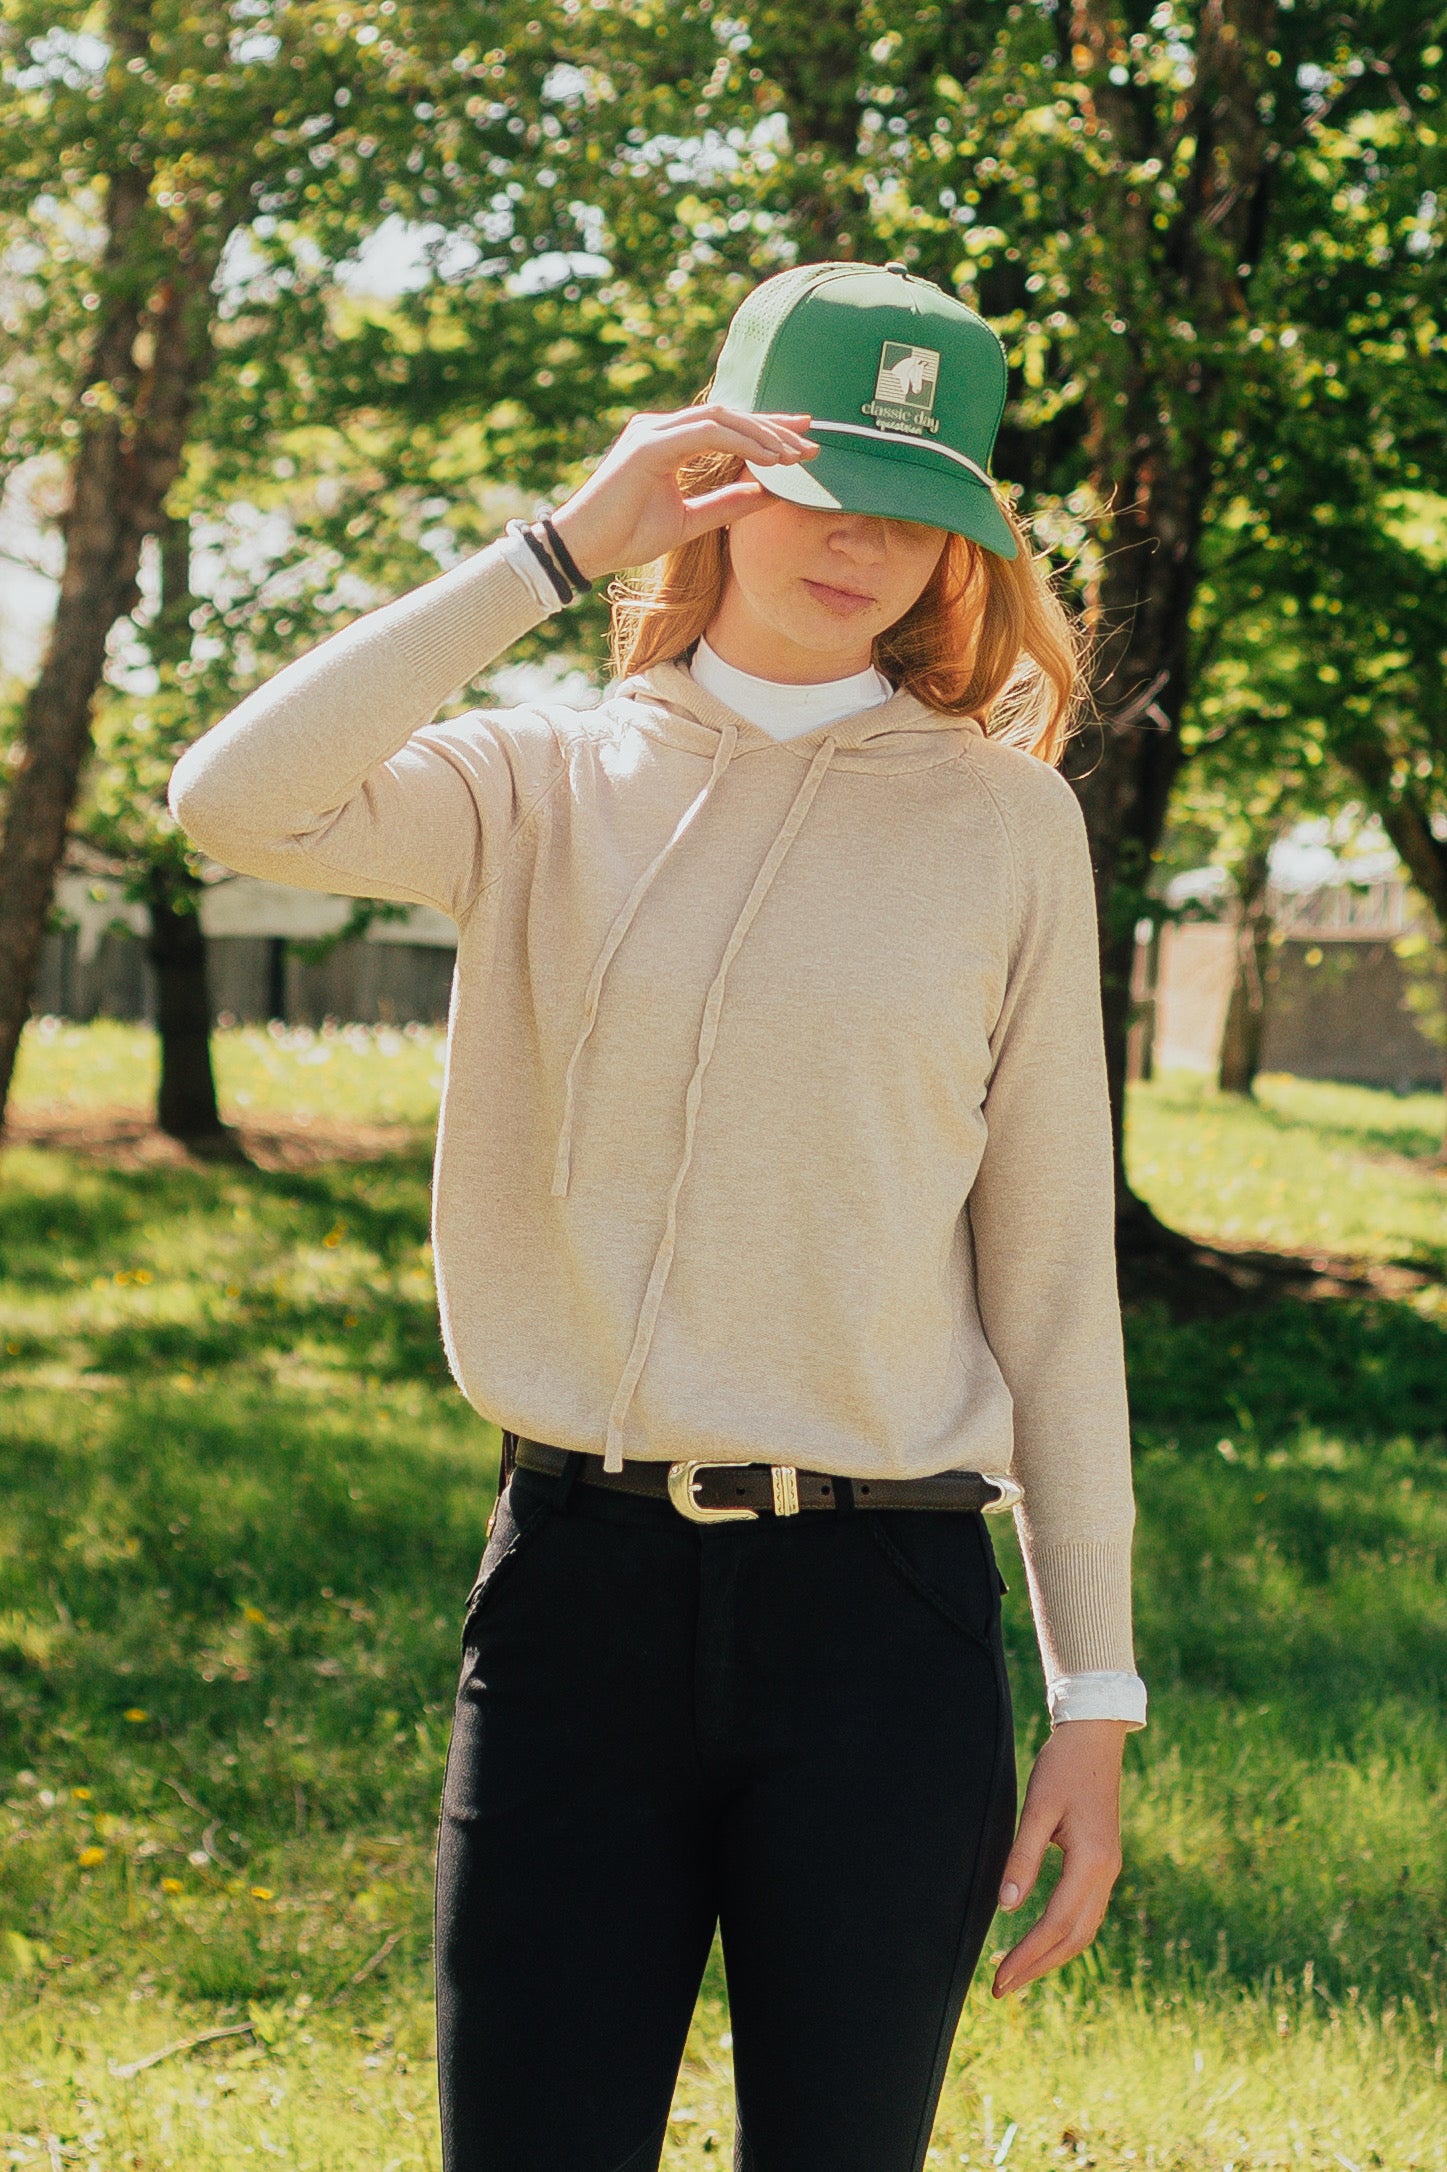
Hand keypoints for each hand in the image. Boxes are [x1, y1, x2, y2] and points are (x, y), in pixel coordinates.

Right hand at [547, 405, 819, 582]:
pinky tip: (768, 459)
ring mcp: (653, 431)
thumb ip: (726, 504)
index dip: (766, 431)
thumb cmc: (627, 537)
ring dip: (763, 434)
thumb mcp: (689, 521)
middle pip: (729, 414)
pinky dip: (741, 443)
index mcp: (668, 441)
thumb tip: (767, 493)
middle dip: (773, 426)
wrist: (584, 550)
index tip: (802, 442)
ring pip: (721, 418)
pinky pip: (706, 433)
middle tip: (812, 442)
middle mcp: (660, 428)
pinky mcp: (649, 444)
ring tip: (795, 456)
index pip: (726, 427)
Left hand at [991, 1718, 1127, 1996]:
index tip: (999, 1979)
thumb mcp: (1038, 1807)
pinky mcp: (1103, 1862)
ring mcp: (1109, 1869)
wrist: (1096, 1737)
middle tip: (1002, 1989)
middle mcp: (1106, 1872)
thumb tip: (1008, 1907)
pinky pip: (1086, 1912)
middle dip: (1038, 1966)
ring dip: (1052, 1956)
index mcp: (1091, 1862)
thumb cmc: (1063, 1767)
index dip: (1027, 1955)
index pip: (1055, 1924)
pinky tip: (1042, 1940)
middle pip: (1074, 1938)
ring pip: (1084, 1929)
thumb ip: (1023, 1856)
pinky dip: (1064, 1935)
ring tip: (1019, 1973)